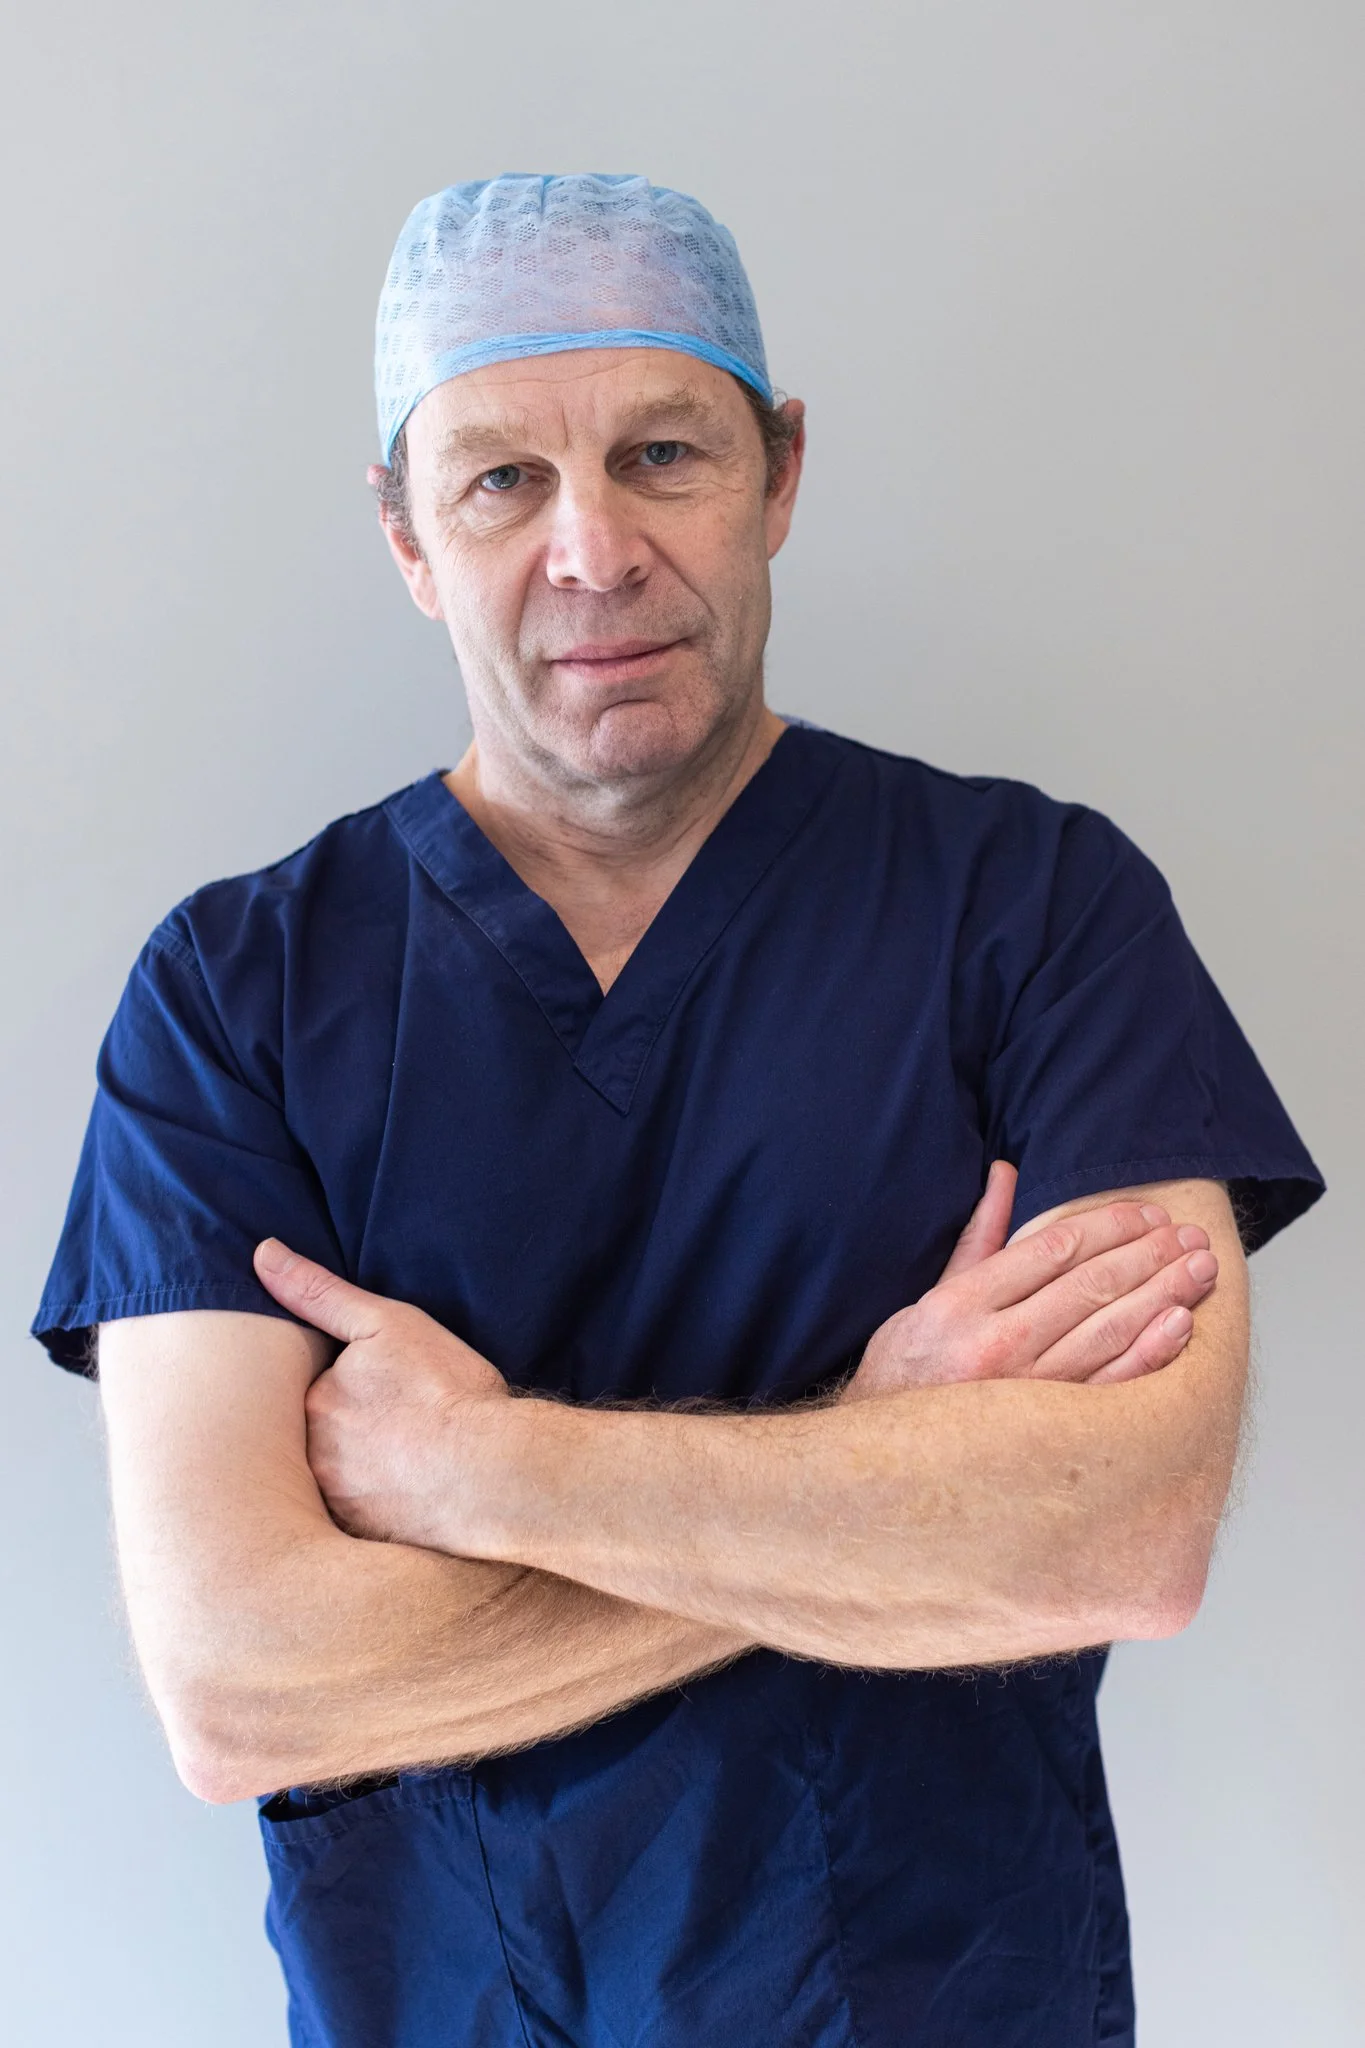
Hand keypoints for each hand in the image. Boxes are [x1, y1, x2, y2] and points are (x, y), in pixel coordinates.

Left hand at [253, 1239, 507, 1547]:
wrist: (494, 1475)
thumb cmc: (448, 1393)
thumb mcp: (388, 1323)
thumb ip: (320, 1292)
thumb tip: (263, 1252)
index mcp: (315, 1403)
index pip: (318, 1390)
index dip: (355, 1386)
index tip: (388, 1390)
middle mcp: (313, 1460)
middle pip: (324, 1439)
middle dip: (353, 1434)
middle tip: (401, 1429)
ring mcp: (338, 1505)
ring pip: (341, 1480)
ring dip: (366, 1472)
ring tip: (410, 1463)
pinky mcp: (365, 1542)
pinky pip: (362, 1520)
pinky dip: (381, 1507)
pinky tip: (413, 1497)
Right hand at [844, 1162, 1218, 1399]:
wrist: (892, 1457)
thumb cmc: (911, 1369)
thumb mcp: (933, 1294)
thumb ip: (981, 1236)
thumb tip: (1008, 1173)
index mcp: (962, 1303)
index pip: (1053, 1249)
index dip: (1108, 1225)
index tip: (1145, 1214)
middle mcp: (995, 1344)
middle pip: (1089, 1285)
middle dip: (1149, 1254)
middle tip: (1190, 1236)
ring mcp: (1026, 1391)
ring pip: (1109, 1331)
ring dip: (1163, 1294)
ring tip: (1199, 1270)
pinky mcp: (1049, 1430)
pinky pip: (1112, 1386)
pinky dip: (1150, 1354)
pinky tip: (1180, 1326)